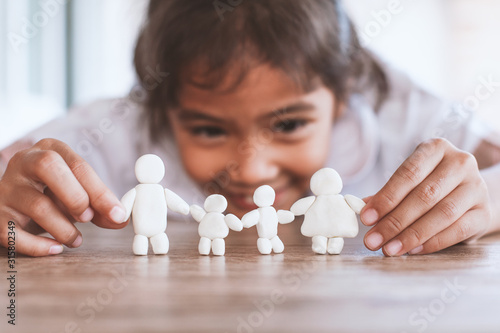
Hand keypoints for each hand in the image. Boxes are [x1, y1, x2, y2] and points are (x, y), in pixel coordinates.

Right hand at [0, 139, 127, 255]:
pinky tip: (55, 249)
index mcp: (50, 149)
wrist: (14, 203)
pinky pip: (14, 233)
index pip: (78, 165)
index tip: (117, 213)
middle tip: (88, 218)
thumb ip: (99, 204)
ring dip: (64, 228)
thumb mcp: (77, 192)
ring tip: (76, 240)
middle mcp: (24, 162)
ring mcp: (7, 188)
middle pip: (49, 167)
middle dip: (75, 196)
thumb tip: (120, 218)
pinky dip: (39, 246)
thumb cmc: (53, 194)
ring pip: (37, 205)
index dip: (100, 191)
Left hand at [361, 138, 491, 255]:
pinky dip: (433, 242)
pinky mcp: (484, 212)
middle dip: (394, 221)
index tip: (366, 218)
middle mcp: (460, 163)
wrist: (469, 195)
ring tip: (389, 249)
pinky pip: (458, 230)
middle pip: (424, 195)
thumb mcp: (409, 182)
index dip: (386, 197)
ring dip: (412, 235)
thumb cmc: (430, 185)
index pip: (408, 173)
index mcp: (436, 148)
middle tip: (373, 240)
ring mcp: (476, 187)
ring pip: (442, 214)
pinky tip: (413, 250)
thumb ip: (387, 194)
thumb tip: (363, 207)